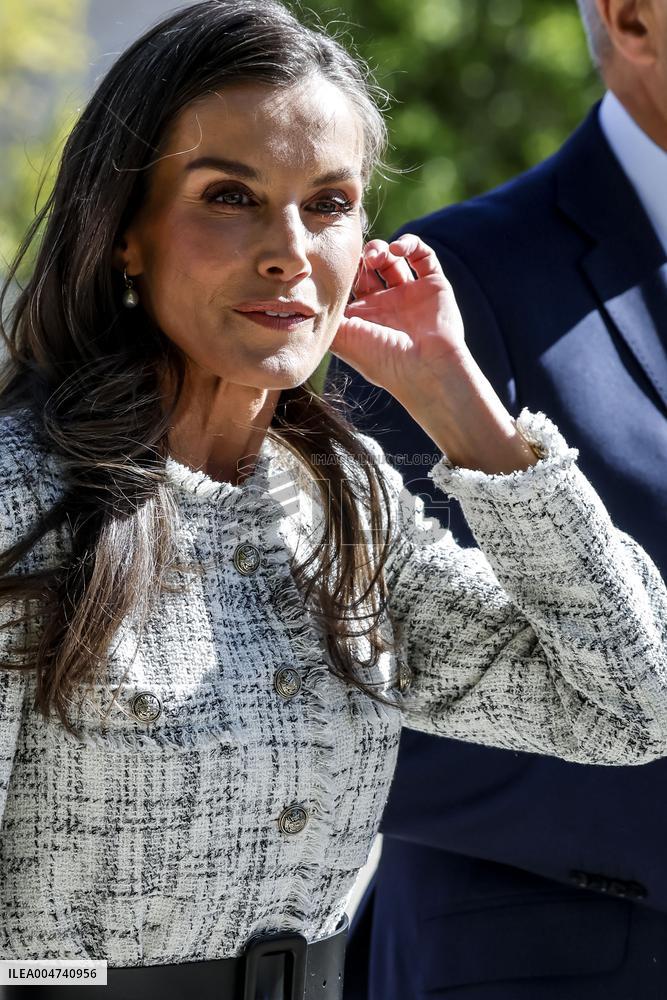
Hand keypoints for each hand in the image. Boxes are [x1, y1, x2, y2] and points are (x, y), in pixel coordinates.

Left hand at [330, 234, 466, 404]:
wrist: (424, 369)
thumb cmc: (381, 358)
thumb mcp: (341, 338)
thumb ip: (322, 316)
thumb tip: (305, 296)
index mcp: (364, 317)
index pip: (349, 282)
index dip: (343, 269)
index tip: (337, 264)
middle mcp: (386, 304)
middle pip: (370, 267)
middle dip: (362, 257)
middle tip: (361, 259)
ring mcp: (410, 294)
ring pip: (394, 258)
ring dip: (382, 248)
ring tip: (376, 256)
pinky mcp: (434, 285)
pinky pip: (423, 255)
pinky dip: (411, 244)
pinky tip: (398, 249)